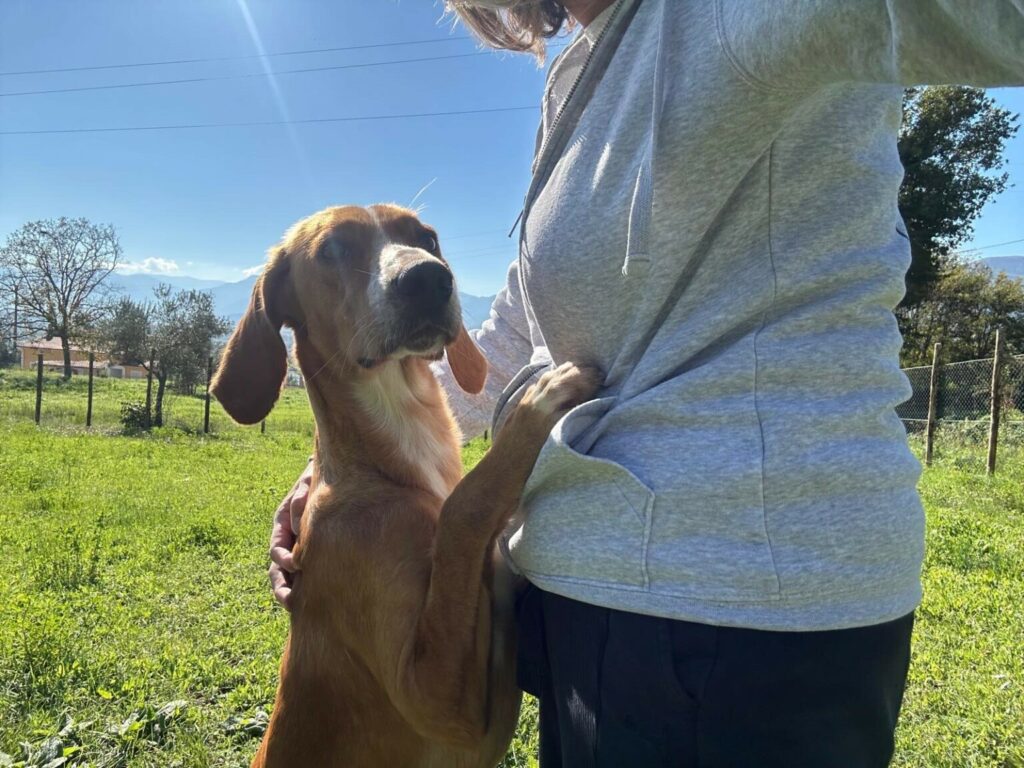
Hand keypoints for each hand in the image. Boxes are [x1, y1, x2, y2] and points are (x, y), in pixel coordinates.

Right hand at [269, 461, 312, 609]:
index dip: (283, 558)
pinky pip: (306, 576)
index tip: (294, 564)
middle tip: (288, 601)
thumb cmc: (320, 480)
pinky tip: (314, 600)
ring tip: (294, 607)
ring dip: (289, 592)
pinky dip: (305, 588)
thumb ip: (302, 496)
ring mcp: (300, 549)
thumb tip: (296, 520)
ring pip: (288, 577)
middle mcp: (289, 540)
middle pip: (278, 569)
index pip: (277, 547)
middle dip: (280, 586)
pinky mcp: (314, 555)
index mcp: (283, 524)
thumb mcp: (309, 482)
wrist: (337, 478)